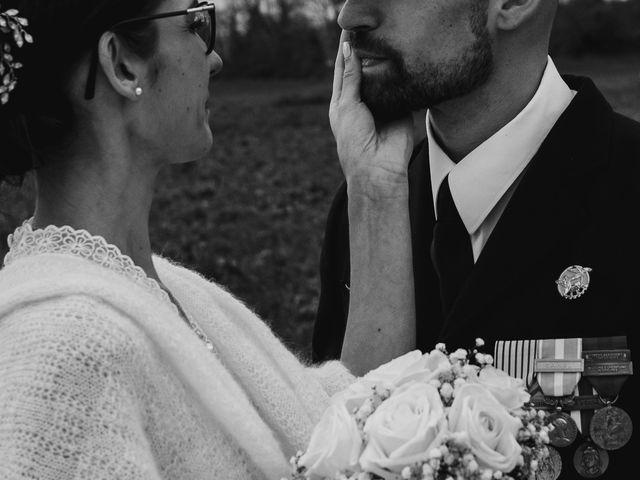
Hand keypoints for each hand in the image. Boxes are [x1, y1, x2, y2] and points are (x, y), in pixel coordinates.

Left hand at [329, 31, 413, 193]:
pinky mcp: (401, 109)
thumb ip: (351, 77)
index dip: (346, 49)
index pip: (344, 69)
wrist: (377, 167)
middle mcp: (363, 102)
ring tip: (389, 40)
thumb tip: (349, 49)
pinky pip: (402, 88)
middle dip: (367, 53)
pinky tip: (405, 59)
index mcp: (343, 102)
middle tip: (372, 29)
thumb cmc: (355, 140)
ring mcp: (383, 105)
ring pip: (384, 77)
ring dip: (386, 62)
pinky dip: (403, 76)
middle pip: (365, 70)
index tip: (349, 28)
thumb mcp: (347, 105)